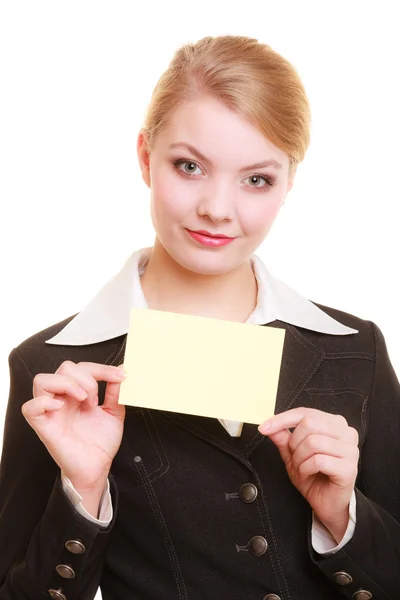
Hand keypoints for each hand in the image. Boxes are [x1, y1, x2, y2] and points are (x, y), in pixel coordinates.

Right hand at [22, 361, 126, 492]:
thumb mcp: (114, 412)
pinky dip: (44, 402)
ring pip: (42, 380)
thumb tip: (121, 371)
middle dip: (86, 378)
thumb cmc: (100, 443)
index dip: (101, 368)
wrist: (97, 468)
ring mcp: (52, 412)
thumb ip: (115, 392)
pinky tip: (61, 407)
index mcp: (78, 394)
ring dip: (67, 384)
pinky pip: (30, 408)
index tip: (120, 376)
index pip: (82, 367)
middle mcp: (63, 399)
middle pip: (64, 368)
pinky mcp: (44, 427)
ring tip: (83, 400)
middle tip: (96, 400)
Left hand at [258, 408, 358, 542]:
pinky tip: (308, 474)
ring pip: (313, 442)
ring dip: (299, 458)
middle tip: (294, 458)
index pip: (305, 413)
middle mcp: (347, 433)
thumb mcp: (293, 454)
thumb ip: (283, 438)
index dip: (282, 419)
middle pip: (309, 423)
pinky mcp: (349, 468)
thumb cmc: (314, 476)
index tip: (264, 428)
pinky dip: (305, 468)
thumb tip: (269, 426)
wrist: (327, 504)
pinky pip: (318, 460)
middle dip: (294, 442)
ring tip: (301, 467)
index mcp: (335, 423)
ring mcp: (350, 450)